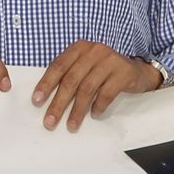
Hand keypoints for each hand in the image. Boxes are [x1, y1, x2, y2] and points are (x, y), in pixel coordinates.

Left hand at [33, 40, 158, 131]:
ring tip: (71, 125)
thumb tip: (45, 98)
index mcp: (79, 48)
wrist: (137, 71)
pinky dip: (98, 106)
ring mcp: (110, 60)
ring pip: (87, 88)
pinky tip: (94, 115)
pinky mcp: (124, 72)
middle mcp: (93, 50)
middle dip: (58, 103)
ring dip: (77, 110)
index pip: (58, 66)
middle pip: (71, 80)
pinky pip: (106, 93)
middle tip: (50, 121)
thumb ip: (69, 74)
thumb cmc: (104, 71)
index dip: (46, 84)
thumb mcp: (85, 66)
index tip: (36, 101)